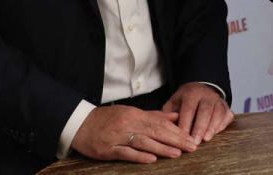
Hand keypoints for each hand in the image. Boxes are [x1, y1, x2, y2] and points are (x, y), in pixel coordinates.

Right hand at [71, 105, 195, 163]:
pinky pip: (126, 152)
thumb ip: (154, 115)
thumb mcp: (131, 113)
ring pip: (143, 142)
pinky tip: (151, 159)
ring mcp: (118, 137)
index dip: (177, 130)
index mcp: (135, 114)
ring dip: (161, 148)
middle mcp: (128, 124)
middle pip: (155, 131)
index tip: (191, 137)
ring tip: (176, 153)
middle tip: (191, 146)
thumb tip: (175, 116)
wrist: (81, 124)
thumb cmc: (108, 119)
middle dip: (175, 139)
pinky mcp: (108, 149)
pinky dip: (139, 155)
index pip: (160, 122)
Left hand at [162, 82, 232, 144]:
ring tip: (206, 140)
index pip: (189, 109)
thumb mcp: (174, 102)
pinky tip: (215, 134)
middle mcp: (206, 95)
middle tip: (195, 142)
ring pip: (218, 112)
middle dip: (200, 127)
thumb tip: (164, 128)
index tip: (182, 137)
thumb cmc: (185, 101)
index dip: (186, 123)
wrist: (200, 89)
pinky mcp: (226, 106)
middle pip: (205, 110)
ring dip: (212, 127)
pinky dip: (222, 125)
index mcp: (191, 93)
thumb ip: (169, 114)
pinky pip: (227, 115)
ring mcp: (217, 100)